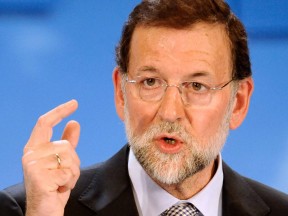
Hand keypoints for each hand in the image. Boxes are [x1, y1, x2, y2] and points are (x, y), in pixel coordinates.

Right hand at [22, 100, 80, 215]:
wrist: (45, 212)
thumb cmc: (54, 188)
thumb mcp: (62, 162)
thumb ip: (67, 142)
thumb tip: (74, 123)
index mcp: (34, 148)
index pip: (45, 123)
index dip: (60, 111)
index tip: (74, 103)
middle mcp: (30, 154)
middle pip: (66, 145)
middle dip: (73, 163)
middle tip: (63, 177)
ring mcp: (33, 164)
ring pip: (69, 157)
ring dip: (72, 173)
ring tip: (61, 183)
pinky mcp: (39, 176)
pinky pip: (68, 171)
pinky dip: (70, 182)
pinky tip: (59, 189)